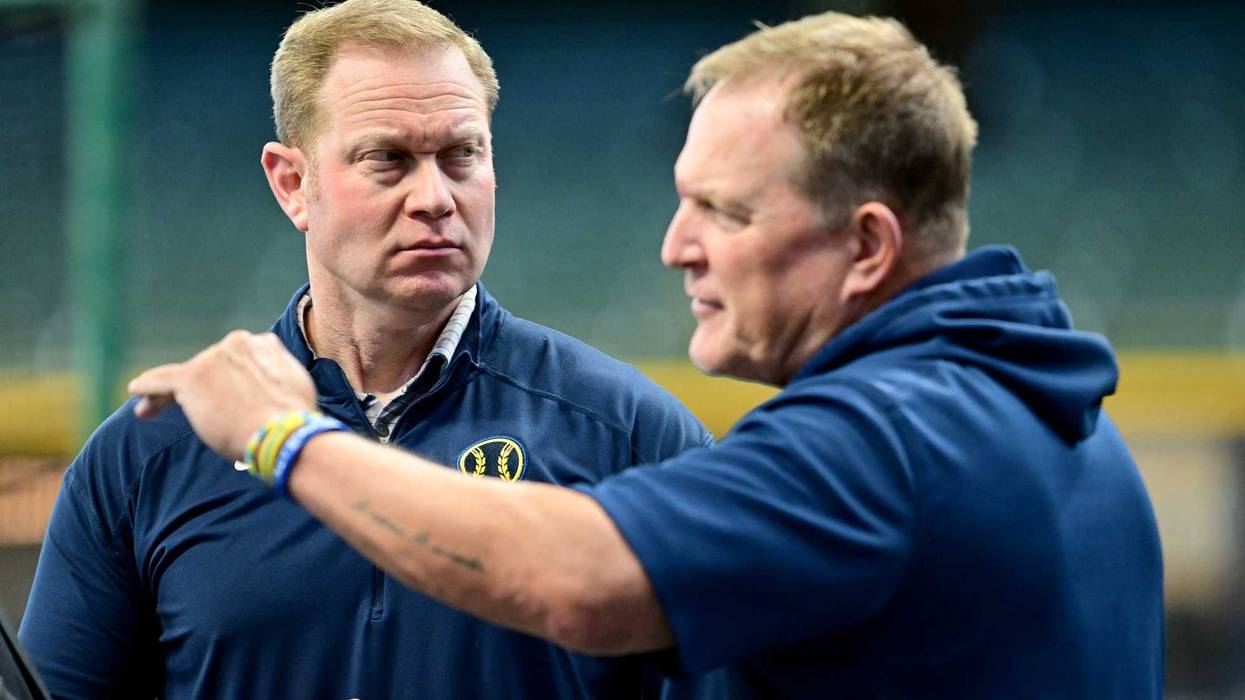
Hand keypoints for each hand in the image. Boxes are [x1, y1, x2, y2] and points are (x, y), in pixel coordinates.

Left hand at [128, 331, 316, 459]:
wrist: (283, 432)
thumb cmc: (294, 420)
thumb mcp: (293, 388)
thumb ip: (273, 379)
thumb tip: (268, 390)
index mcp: (263, 343)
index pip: (237, 360)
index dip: (226, 377)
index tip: (222, 394)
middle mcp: (237, 343)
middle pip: (210, 366)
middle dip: (201, 387)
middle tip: (193, 411)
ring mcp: (213, 358)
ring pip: (187, 377)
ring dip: (172, 395)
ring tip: (150, 411)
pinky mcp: (192, 378)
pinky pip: (162, 380)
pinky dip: (147, 386)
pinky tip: (134, 390)